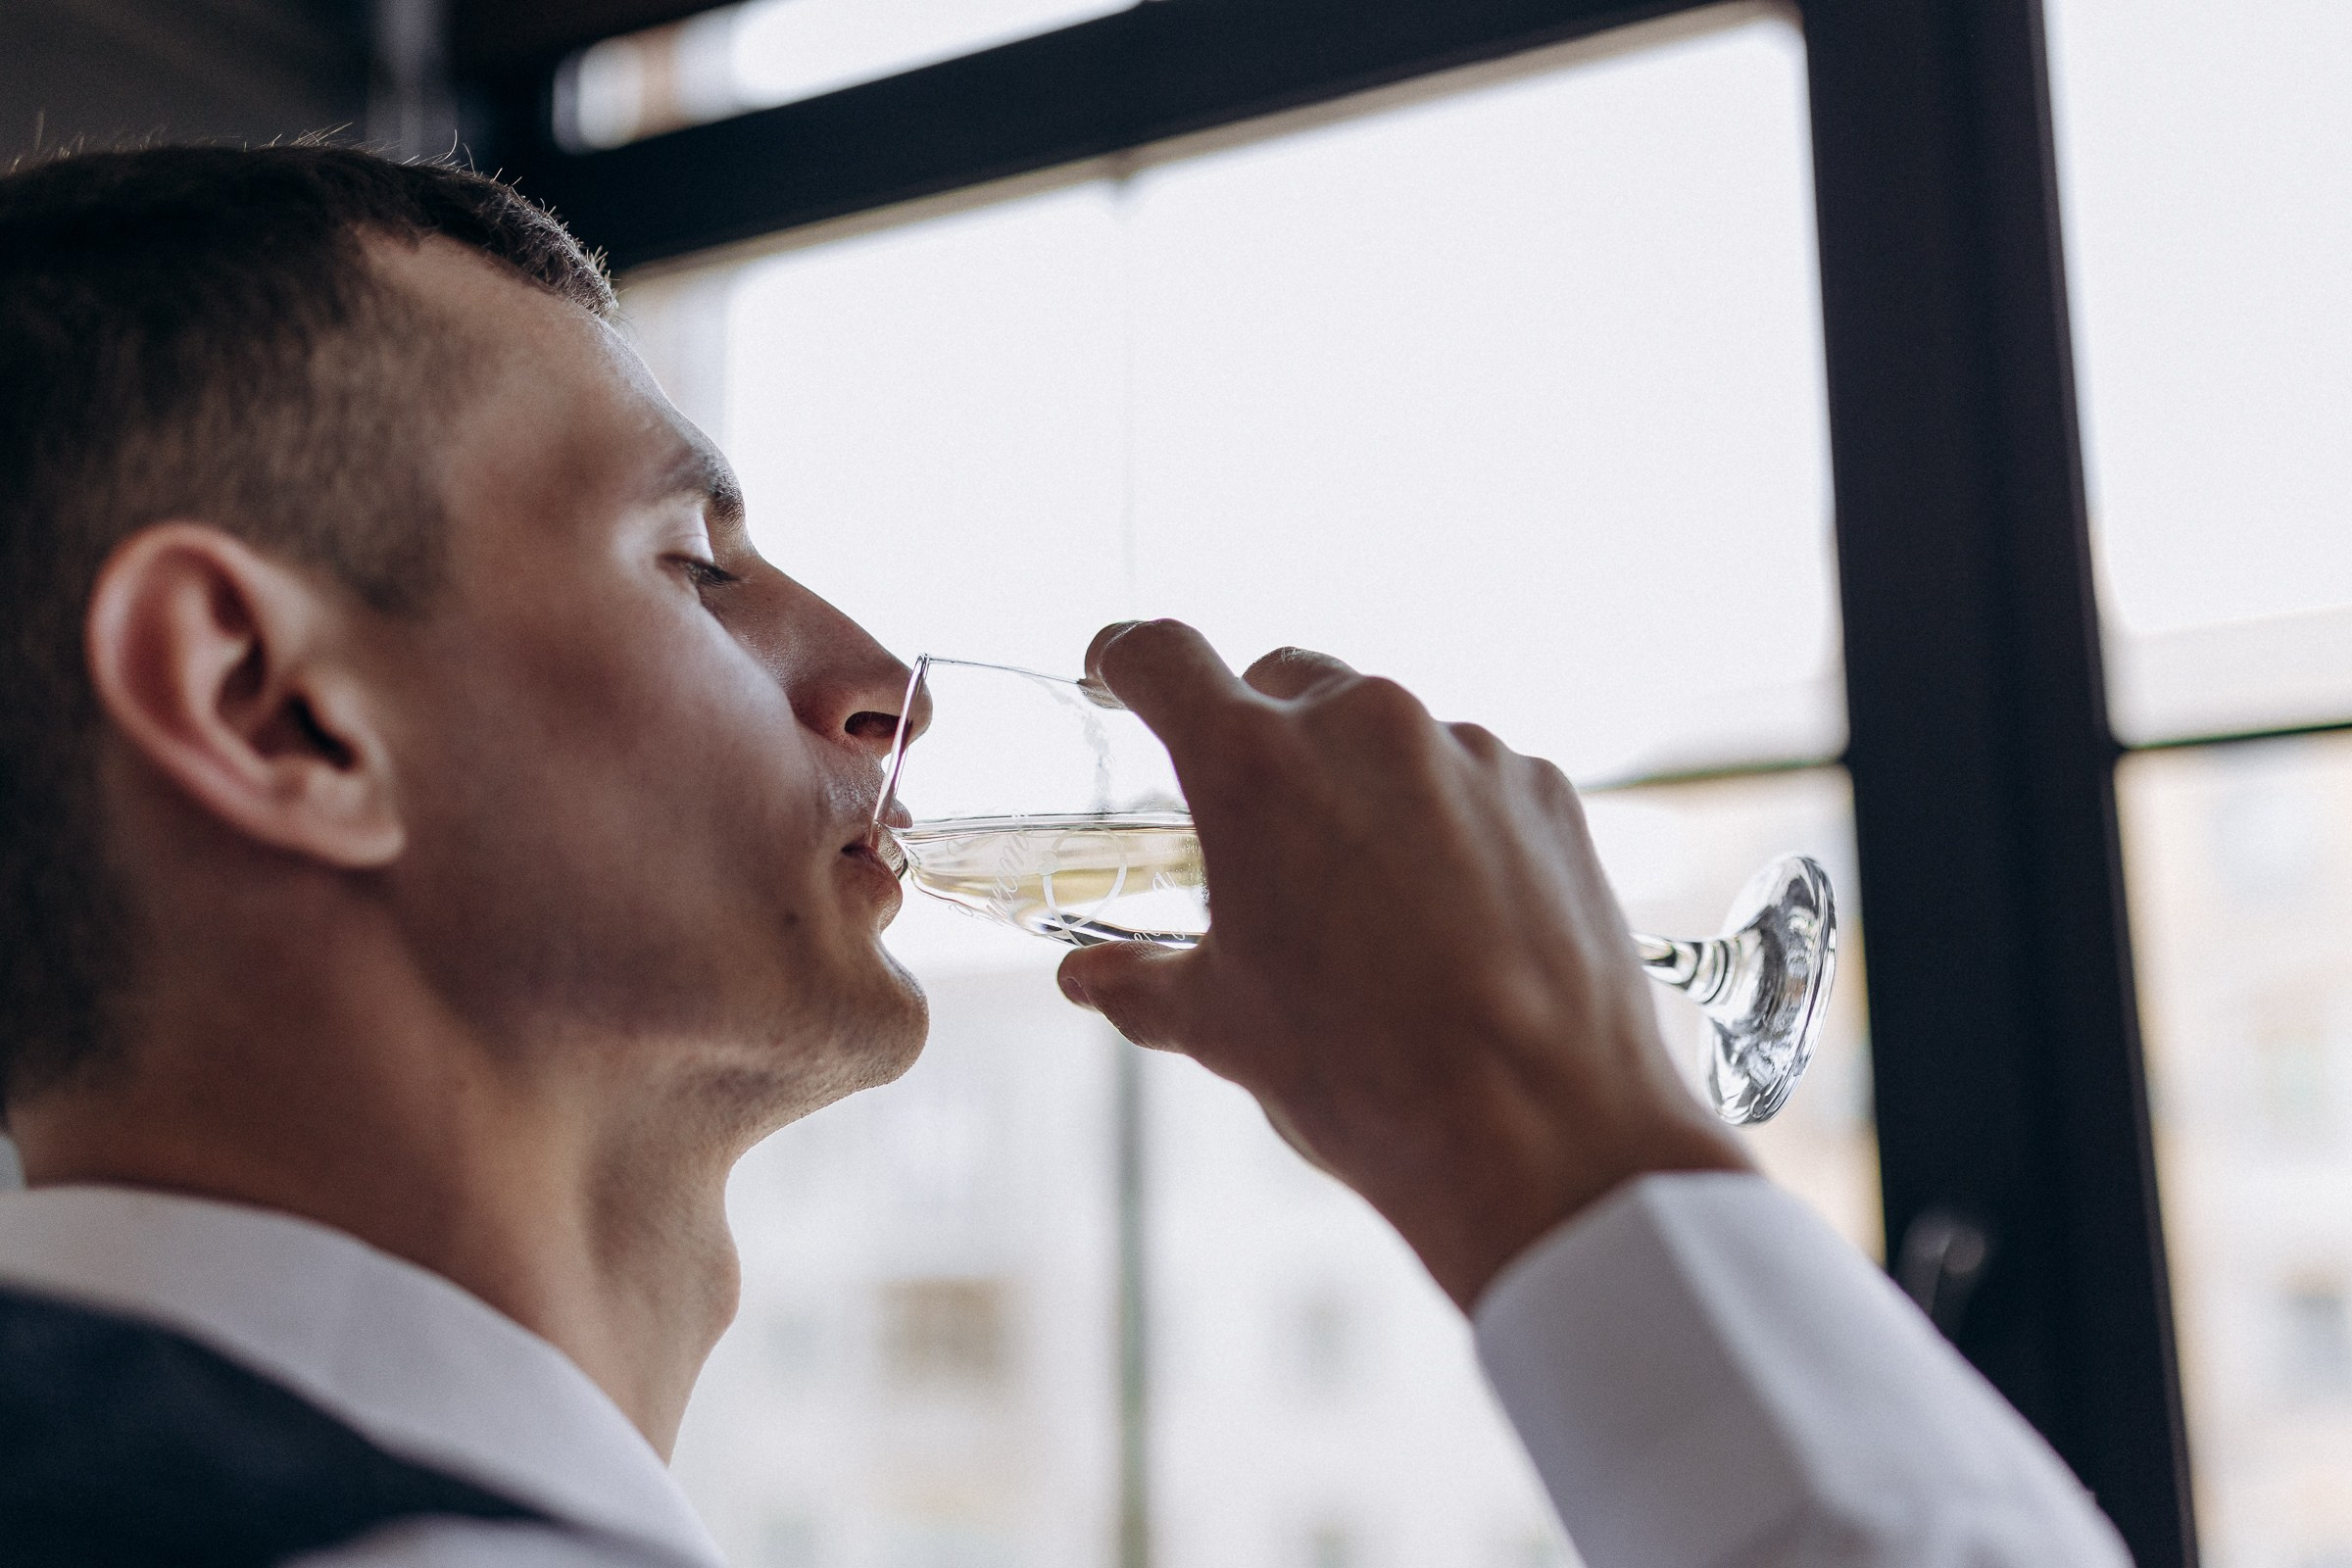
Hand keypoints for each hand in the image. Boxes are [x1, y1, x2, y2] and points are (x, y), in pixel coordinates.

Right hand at [1057, 620, 1751, 1310]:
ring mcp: (1465, 749)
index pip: (1161, 657)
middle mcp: (1361, 726)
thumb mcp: (1224, 1030)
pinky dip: (1446, 818)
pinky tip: (1452, 911)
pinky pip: (1471, 774)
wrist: (1542, 1130)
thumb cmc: (1365, 1078)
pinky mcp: (1543, 789)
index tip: (1117, 672)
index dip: (1126, 660)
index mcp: (1252, 767)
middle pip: (1282, 682)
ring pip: (1385, 730)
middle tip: (1252, 824)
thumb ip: (1143, 984)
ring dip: (1358, 782)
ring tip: (1366, 897)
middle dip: (1255, 734)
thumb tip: (1091, 978)